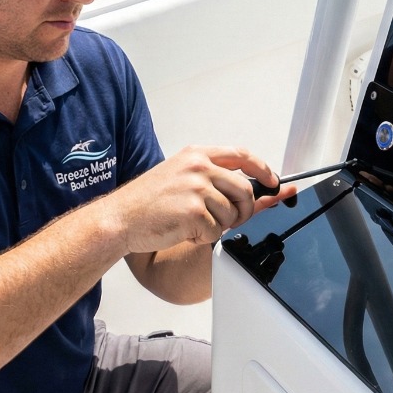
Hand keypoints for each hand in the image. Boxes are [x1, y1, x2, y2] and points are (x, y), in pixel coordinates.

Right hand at [105, 146, 283, 254]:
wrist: (119, 218)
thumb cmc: (146, 201)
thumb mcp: (179, 175)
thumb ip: (211, 176)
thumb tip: (251, 187)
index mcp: (196, 155)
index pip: (242, 155)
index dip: (263, 168)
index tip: (273, 181)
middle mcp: (198, 167)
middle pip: (245, 190)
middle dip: (245, 210)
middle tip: (231, 220)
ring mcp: (196, 188)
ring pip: (232, 215)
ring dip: (219, 226)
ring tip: (193, 224)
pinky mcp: (194, 212)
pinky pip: (216, 232)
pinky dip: (203, 238)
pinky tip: (184, 231)